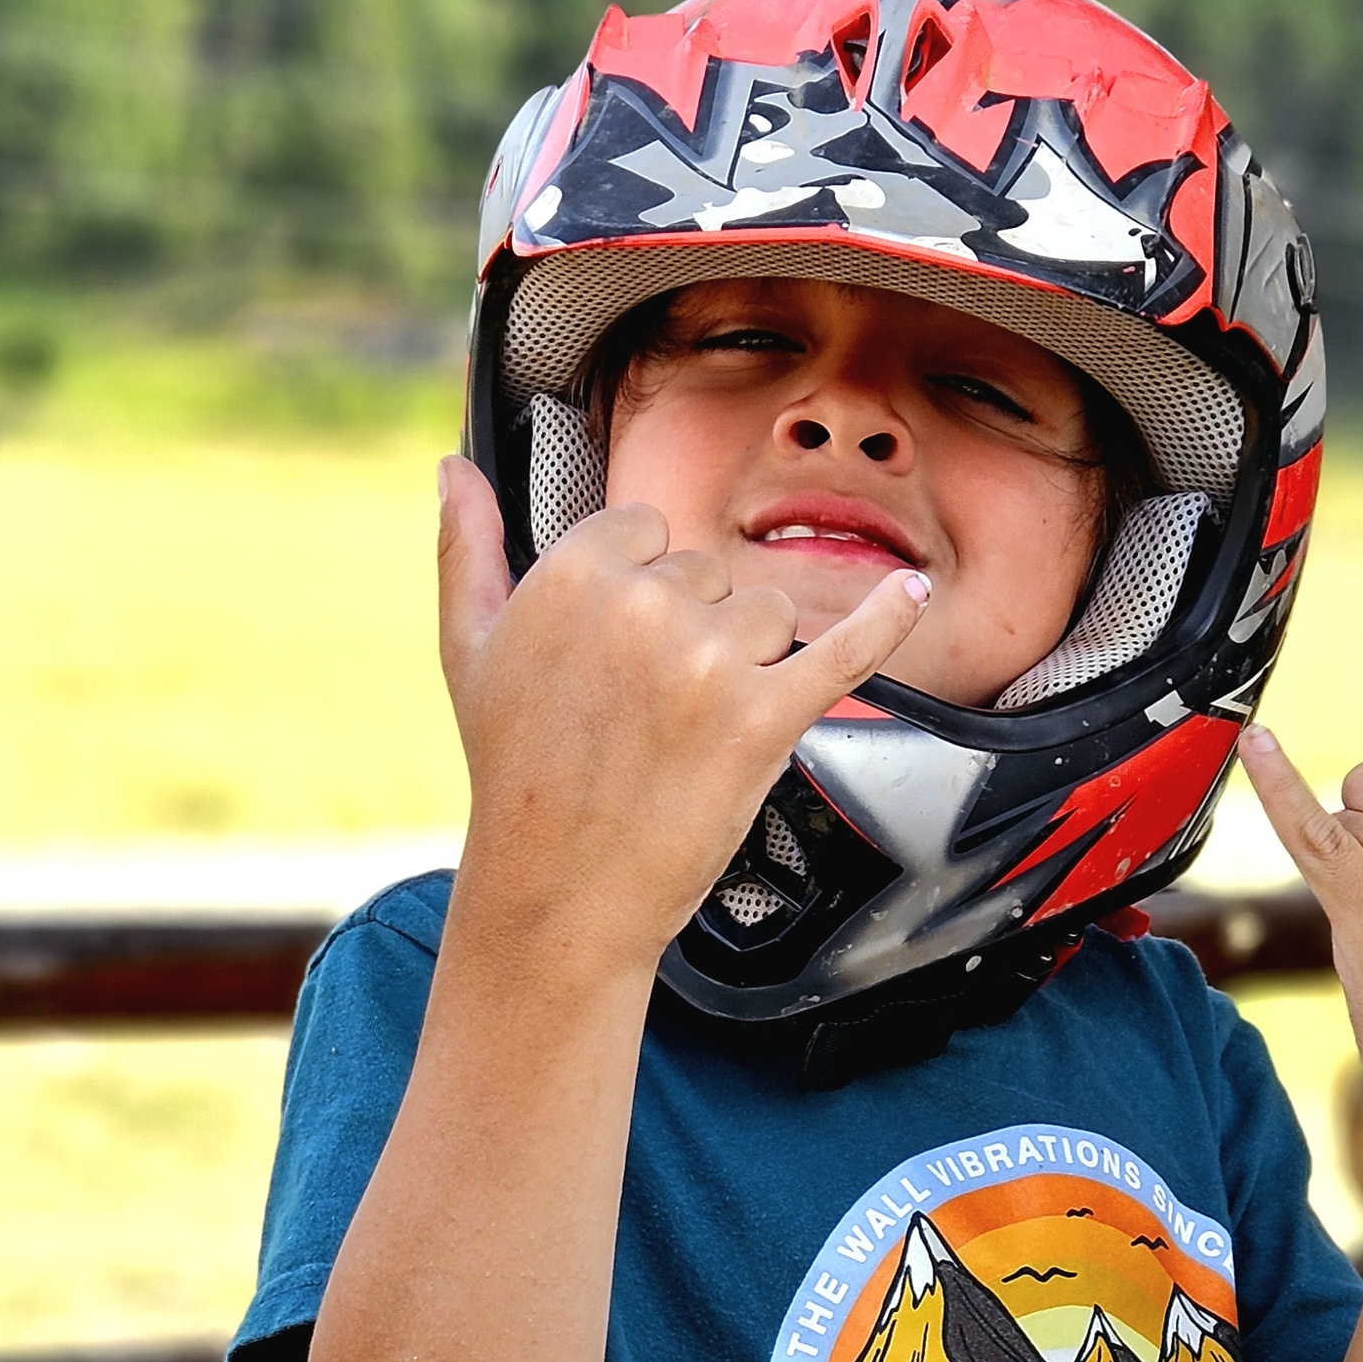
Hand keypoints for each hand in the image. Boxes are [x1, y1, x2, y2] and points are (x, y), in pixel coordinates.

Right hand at [435, 454, 929, 976]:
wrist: (557, 894)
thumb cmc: (514, 774)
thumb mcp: (468, 651)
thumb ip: (466, 549)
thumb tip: (452, 467)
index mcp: (573, 570)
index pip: (651, 532)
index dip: (643, 594)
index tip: (617, 658)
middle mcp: (643, 603)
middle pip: (712, 575)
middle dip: (693, 635)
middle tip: (644, 715)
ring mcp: (708, 661)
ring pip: (767, 614)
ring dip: (746, 665)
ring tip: (689, 734)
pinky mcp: (762, 720)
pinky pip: (840, 652)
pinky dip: (882, 622)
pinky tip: (910, 593)